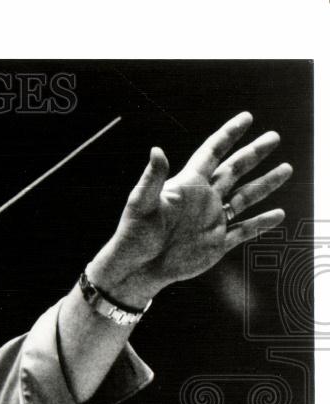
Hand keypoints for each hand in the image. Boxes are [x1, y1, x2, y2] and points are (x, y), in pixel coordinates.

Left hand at [88, 111, 292, 306]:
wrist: (137, 269)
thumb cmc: (134, 235)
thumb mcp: (141, 204)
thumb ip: (153, 178)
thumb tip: (156, 150)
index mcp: (187, 185)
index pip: (212, 153)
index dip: (228, 135)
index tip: (246, 117)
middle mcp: (203, 199)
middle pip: (234, 170)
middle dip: (254, 154)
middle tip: (274, 137)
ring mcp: (211, 220)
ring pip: (244, 198)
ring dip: (265, 184)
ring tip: (286, 169)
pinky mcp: (216, 243)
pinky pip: (244, 231)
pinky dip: (261, 223)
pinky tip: (278, 214)